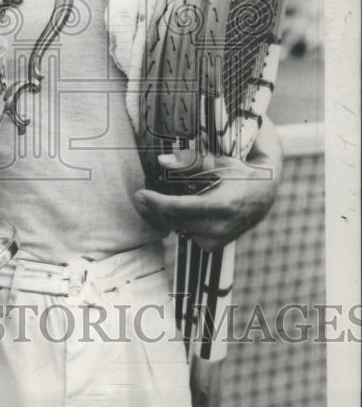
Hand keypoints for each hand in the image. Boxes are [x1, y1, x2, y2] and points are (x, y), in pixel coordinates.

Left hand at [133, 119, 282, 251]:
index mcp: (221, 204)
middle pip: (175, 220)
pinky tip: (182, 212)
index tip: (141, 194)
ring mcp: (219, 239)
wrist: (265, 194)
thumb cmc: (240, 173)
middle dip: (157, 208)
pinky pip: (189, 236)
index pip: (178, 208)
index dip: (155, 202)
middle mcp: (220, 226)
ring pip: (180, 229)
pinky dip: (181, 224)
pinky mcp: (217, 245)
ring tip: (162, 201)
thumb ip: (191, 161)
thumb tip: (162, 160)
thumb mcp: (220, 163)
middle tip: (146, 195)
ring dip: (168, 216)